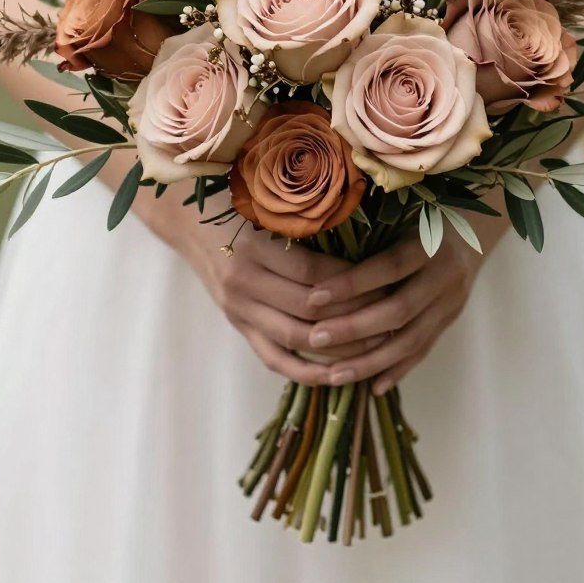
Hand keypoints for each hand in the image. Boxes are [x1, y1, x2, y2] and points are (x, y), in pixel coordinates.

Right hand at [135, 187, 387, 384]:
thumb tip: (366, 231)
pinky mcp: (240, 328)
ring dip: (339, 348)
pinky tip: (340, 376)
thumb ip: (305, 220)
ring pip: (296, 339)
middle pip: (308, 310)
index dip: (352, 281)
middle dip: (355, 316)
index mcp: (254, 247)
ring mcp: (240, 311)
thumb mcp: (267, 206)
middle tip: (393, 314)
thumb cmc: (237, 207)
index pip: (312, 273)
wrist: (190, 225)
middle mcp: (243, 283)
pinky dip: (308, 372)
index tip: (386, 280)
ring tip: (379, 347)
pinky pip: (276, 359)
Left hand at [302, 220, 503, 394]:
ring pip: (411, 340)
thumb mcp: (400, 217)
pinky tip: (372, 386)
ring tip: (334, 375)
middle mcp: (445, 275)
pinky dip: (397, 370)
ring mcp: (451, 303)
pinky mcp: (450, 321)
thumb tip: (317, 257)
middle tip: (315, 339)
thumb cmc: (420, 218)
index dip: (352, 283)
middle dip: (354, 327)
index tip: (313, 297)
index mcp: (430, 243)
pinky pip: (423, 351)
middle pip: (399, 309)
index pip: (389, 266)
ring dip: (371, 361)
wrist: (472, 231)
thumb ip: (370, 238)